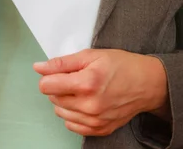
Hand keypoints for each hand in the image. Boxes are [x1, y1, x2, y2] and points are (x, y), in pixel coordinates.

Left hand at [33, 48, 168, 136]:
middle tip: (74, 77)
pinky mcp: (100, 129)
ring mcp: (95, 120)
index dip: (48, 76)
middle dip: (58, 86)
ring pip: (60, 112)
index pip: (46, 86)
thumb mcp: (90, 55)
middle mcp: (90, 105)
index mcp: (86, 83)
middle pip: (53, 98)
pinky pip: (72, 125)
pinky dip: (73, 114)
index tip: (56, 72)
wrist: (145, 84)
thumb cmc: (120, 66)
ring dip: (64, 100)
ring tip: (80, 89)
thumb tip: (39, 67)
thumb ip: (62, 63)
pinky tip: (83, 102)